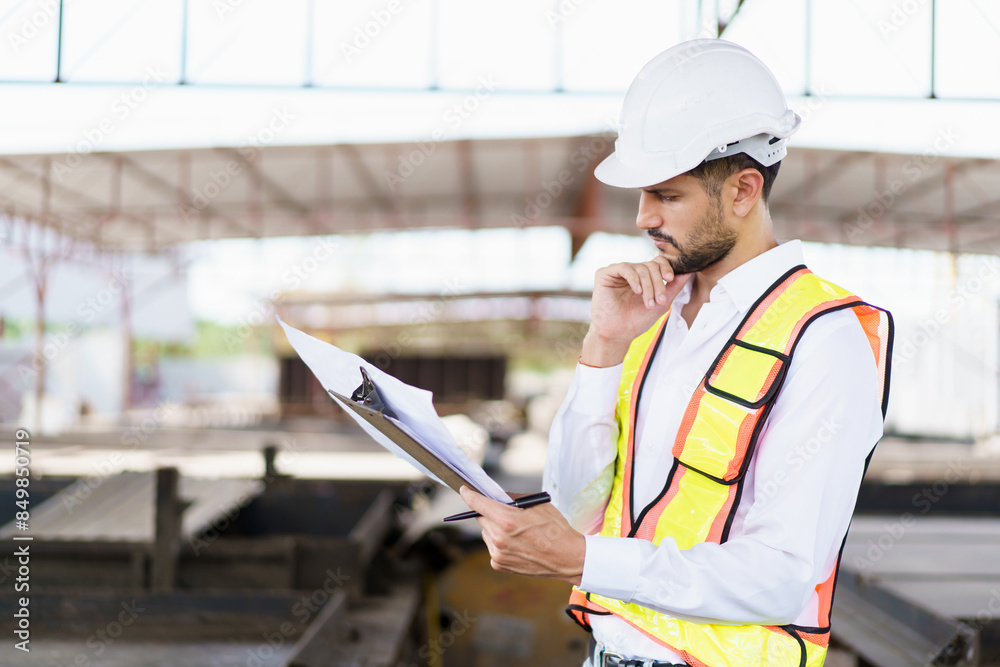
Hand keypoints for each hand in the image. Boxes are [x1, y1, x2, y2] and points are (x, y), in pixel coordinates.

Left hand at [458, 486, 584, 585]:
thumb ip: (513, 499)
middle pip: (481, 518)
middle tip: (504, 513)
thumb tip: (496, 495)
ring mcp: (498, 553)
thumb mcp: (537, 504)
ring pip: (486, 533)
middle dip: (489, 512)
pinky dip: (499, 543)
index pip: (478, 503)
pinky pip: (492, 547)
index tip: (464, 490)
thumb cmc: (555, 528)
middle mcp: (499, 538)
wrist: (567, 557)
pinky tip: (516, 544)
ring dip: (494, 529)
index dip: (469, 495)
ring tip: (516, 532)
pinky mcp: (499, 564)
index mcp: (507, 520)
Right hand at [583, 256, 690, 366]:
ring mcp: (618, 272)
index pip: (658, 262)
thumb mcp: (662, 303)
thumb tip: (689, 271)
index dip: (666, 268)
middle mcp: (631, 272)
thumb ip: (674, 287)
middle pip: (651, 265)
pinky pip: (624, 267)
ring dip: (648, 286)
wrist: (617, 334)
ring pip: (640, 268)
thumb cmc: (637, 321)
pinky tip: (637, 291)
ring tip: (649, 303)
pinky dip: (634, 278)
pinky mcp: (605, 274)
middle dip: (658, 283)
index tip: (670, 280)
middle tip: (660, 300)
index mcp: (643, 277)